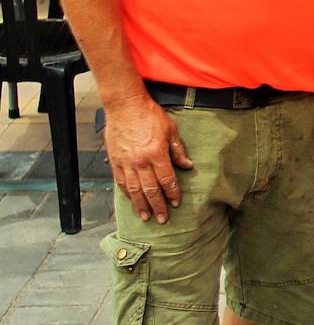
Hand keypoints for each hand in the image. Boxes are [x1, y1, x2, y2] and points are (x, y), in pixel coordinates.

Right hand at [104, 93, 192, 223]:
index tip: (176, 203)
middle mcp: (140, 161)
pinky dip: (127, 193)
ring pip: (134, 189)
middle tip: (162, 219)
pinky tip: (132, 201)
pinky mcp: (115, 160)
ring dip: (141, 204)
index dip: (172, 193)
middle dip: (157, 205)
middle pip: (150, 189)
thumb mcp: (171, 129)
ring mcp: (126, 162)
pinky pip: (121, 181)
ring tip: (146, 216)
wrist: (125, 106)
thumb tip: (188, 166)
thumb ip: (178, 150)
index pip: (167, 179)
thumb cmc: (150, 115)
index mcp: (156, 154)